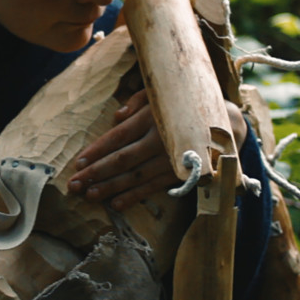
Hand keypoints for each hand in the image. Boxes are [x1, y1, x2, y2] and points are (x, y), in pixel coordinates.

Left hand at [67, 90, 247, 210]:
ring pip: (136, 177)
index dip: (97, 150)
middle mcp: (160, 140)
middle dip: (96, 173)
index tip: (78, 163)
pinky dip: (135, 197)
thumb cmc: (182, 105)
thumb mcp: (161, 94)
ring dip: (110, 188)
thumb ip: (137, 102)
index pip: (118, 136)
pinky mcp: (181, 174)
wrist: (225, 123)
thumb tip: (117, 117)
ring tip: (89, 196)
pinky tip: (116, 204)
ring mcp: (171, 160)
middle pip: (122, 160)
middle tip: (74, 185)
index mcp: (152, 118)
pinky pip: (154, 188)